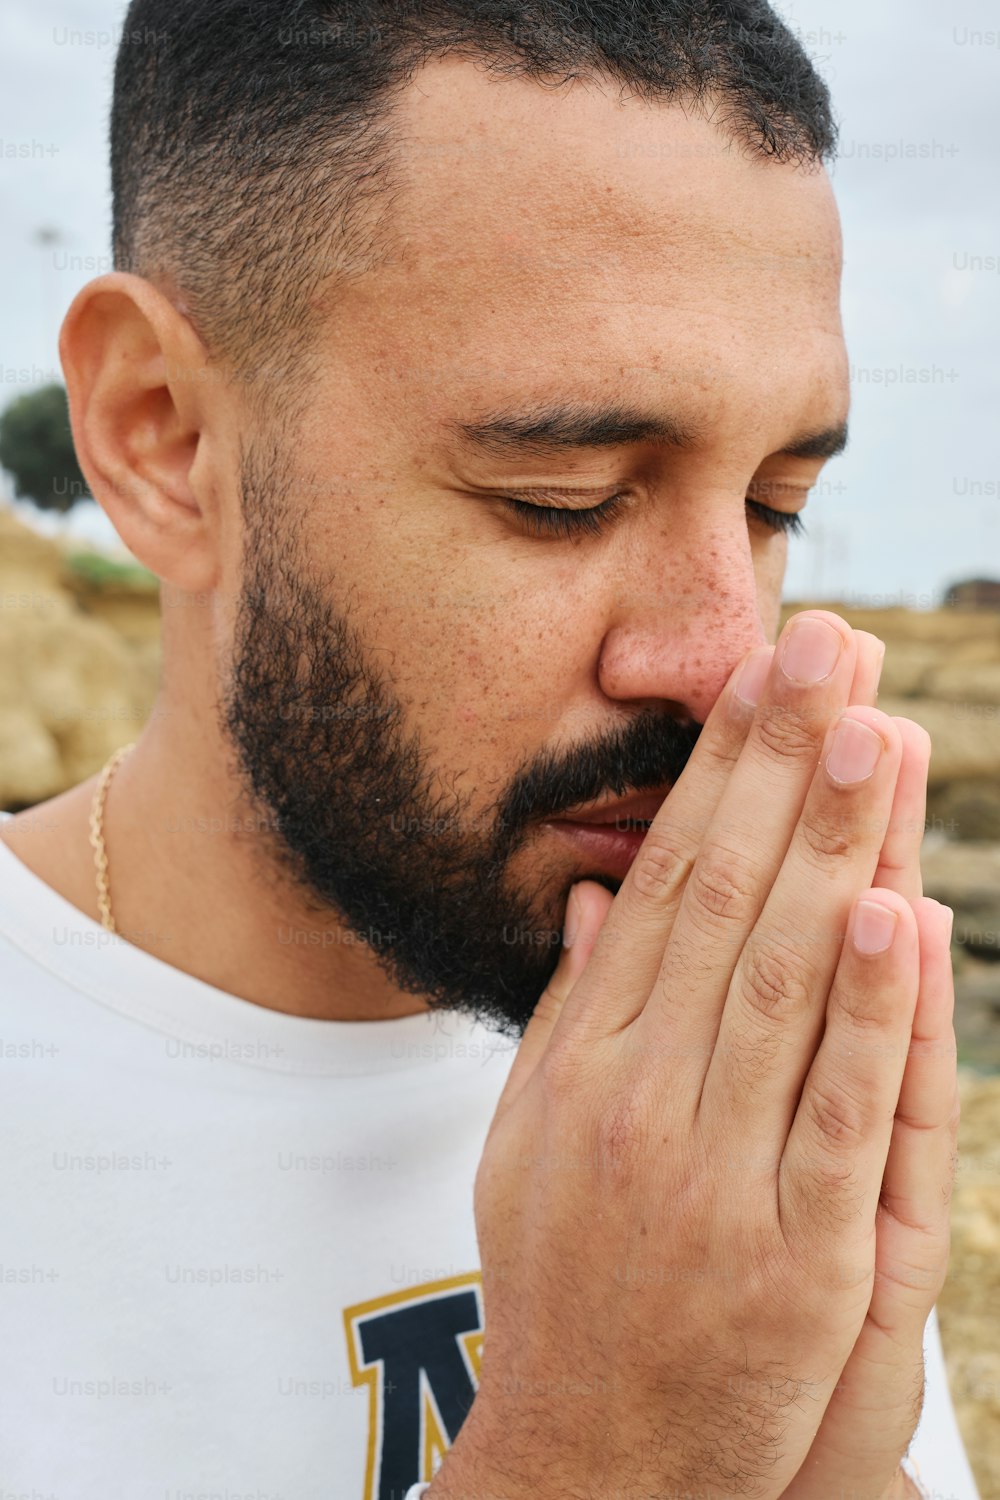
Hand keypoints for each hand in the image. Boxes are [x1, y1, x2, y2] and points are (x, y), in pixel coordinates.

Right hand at [431, 611, 929, 1498]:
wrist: (591, 1460)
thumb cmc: (562, 1284)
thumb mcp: (528, 1142)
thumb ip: (571, 1014)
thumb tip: (597, 897)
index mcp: (587, 1065)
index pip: (664, 884)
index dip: (719, 774)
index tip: (761, 682)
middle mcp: (643, 1101)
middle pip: (727, 902)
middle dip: (785, 766)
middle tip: (830, 652)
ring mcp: (716, 1177)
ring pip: (782, 983)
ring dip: (832, 848)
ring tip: (871, 732)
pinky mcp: (797, 1260)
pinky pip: (835, 1115)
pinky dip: (864, 1012)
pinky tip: (888, 912)